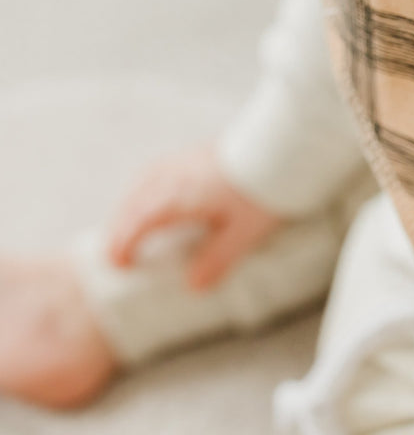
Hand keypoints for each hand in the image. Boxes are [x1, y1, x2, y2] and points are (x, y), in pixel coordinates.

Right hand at [107, 145, 283, 290]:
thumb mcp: (244, 233)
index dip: (122, 245)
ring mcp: (179, 162)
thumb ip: (217, 260)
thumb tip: (194, 287)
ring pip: (140, 187)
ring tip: (127, 228)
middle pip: (132, 205)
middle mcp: (170, 177)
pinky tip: (151, 197)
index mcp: (176, 198)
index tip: (118, 264)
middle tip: (115, 254)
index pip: (137, 224)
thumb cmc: (261, 188)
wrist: (278, 147)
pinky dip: (142, 191)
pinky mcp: (191, 153)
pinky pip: (153, 173)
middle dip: (119, 230)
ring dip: (128, 209)